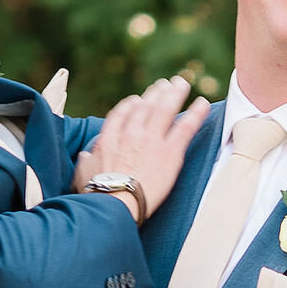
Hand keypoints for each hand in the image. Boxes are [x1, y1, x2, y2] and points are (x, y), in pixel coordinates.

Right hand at [75, 73, 211, 219]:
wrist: (115, 203)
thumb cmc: (98, 193)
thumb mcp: (83, 173)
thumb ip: (86, 161)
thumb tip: (85, 155)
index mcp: (110, 138)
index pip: (121, 113)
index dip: (131, 104)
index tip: (137, 99)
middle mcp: (131, 134)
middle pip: (145, 106)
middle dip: (156, 93)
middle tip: (164, 84)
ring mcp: (151, 141)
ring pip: (165, 109)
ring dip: (174, 94)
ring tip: (181, 84)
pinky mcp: (170, 152)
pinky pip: (185, 127)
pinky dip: (196, 113)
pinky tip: (203, 103)